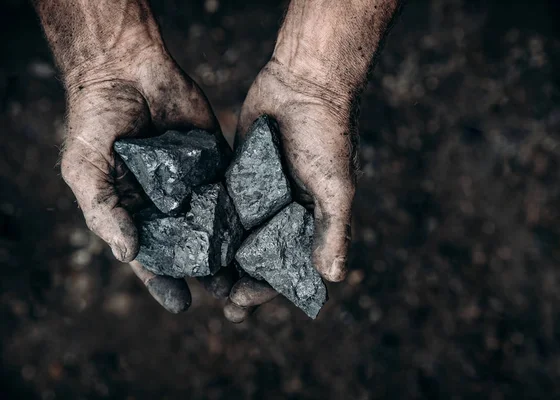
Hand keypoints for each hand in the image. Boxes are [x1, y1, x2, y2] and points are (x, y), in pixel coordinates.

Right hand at [60, 45, 231, 312]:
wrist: (126, 69)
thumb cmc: (96, 121)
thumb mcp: (86, 169)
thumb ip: (104, 210)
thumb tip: (126, 254)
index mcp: (134, 211)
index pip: (150, 256)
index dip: (163, 281)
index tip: (180, 305)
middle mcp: (167, 203)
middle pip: (190, 246)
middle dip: (207, 272)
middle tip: (229, 297)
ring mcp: (194, 183)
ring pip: (216, 223)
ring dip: (233, 248)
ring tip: (251, 273)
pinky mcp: (215, 160)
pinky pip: (232, 187)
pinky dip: (245, 208)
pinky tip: (261, 228)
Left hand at [222, 0, 400, 321]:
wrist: (306, 84)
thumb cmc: (329, 137)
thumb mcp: (336, 187)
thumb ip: (334, 231)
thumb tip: (334, 278)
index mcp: (307, 223)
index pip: (284, 268)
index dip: (262, 290)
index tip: (237, 306)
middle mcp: (282, 213)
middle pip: (255, 256)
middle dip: (235, 279)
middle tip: (212, 296)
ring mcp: (258, 193)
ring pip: (234, 233)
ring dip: (217, 254)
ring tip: (192, 273)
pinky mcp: (237, 171)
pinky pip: (220, 201)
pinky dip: (205, 218)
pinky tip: (183, 233)